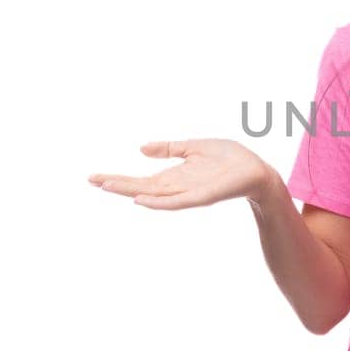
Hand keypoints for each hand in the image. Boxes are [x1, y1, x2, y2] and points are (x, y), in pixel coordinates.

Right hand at [88, 139, 272, 209]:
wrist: (257, 170)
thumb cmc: (229, 158)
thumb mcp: (194, 147)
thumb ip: (169, 149)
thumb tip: (141, 149)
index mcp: (174, 177)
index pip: (141, 180)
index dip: (119, 179)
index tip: (95, 177)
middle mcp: (177, 188)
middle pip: (141, 188)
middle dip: (117, 185)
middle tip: (93, 180)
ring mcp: (188, 193)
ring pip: (154, 195)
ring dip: (131, 192)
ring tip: (108, 186)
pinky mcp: (202, 196)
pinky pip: (177, 202)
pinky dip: (159, 203)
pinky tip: (141, 200)